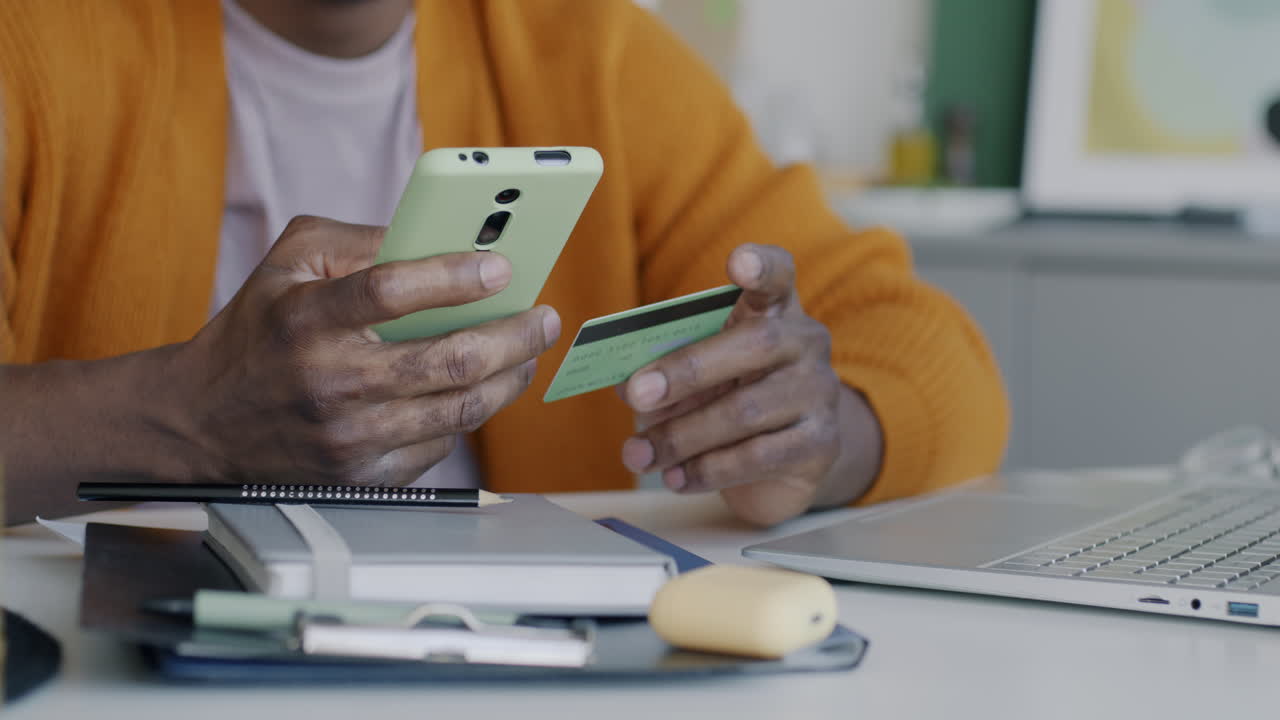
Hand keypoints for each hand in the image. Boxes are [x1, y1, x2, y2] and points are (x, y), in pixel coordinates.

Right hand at [178, 216, 559, 485]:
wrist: (203, 423)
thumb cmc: (258, 330)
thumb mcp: (286, 263)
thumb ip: (356, 239)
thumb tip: (434, 237)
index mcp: (305, 319)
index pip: (390, 291)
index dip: (454, 276)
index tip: (502, 267)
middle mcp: (328, 381)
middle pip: (447, 360)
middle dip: (512, 336)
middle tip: (543, 318)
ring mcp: (347, 437)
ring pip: (458, 411)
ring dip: (508, 377)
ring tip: (527, 353)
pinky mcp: (360, 477)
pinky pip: (438, 447)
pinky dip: (467, 416)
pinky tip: (480, 391)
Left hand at [618, 244, 881, 525]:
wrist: (786, 460)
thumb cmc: (730, 397)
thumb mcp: (699, 376)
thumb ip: (666, 371)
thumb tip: (626, 387)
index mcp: (775, 310)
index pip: (777, 276)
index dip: (760, 266)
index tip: (736, 261)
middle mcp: (807, 343)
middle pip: (756, 344)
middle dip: (687, 370)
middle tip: (637, 396)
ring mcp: (820, 393)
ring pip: (747, 411)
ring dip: (682, 436)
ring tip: (638, 455)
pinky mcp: (821, 445)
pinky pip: (757, 457)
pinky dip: (706, 470)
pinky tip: (674, 478)